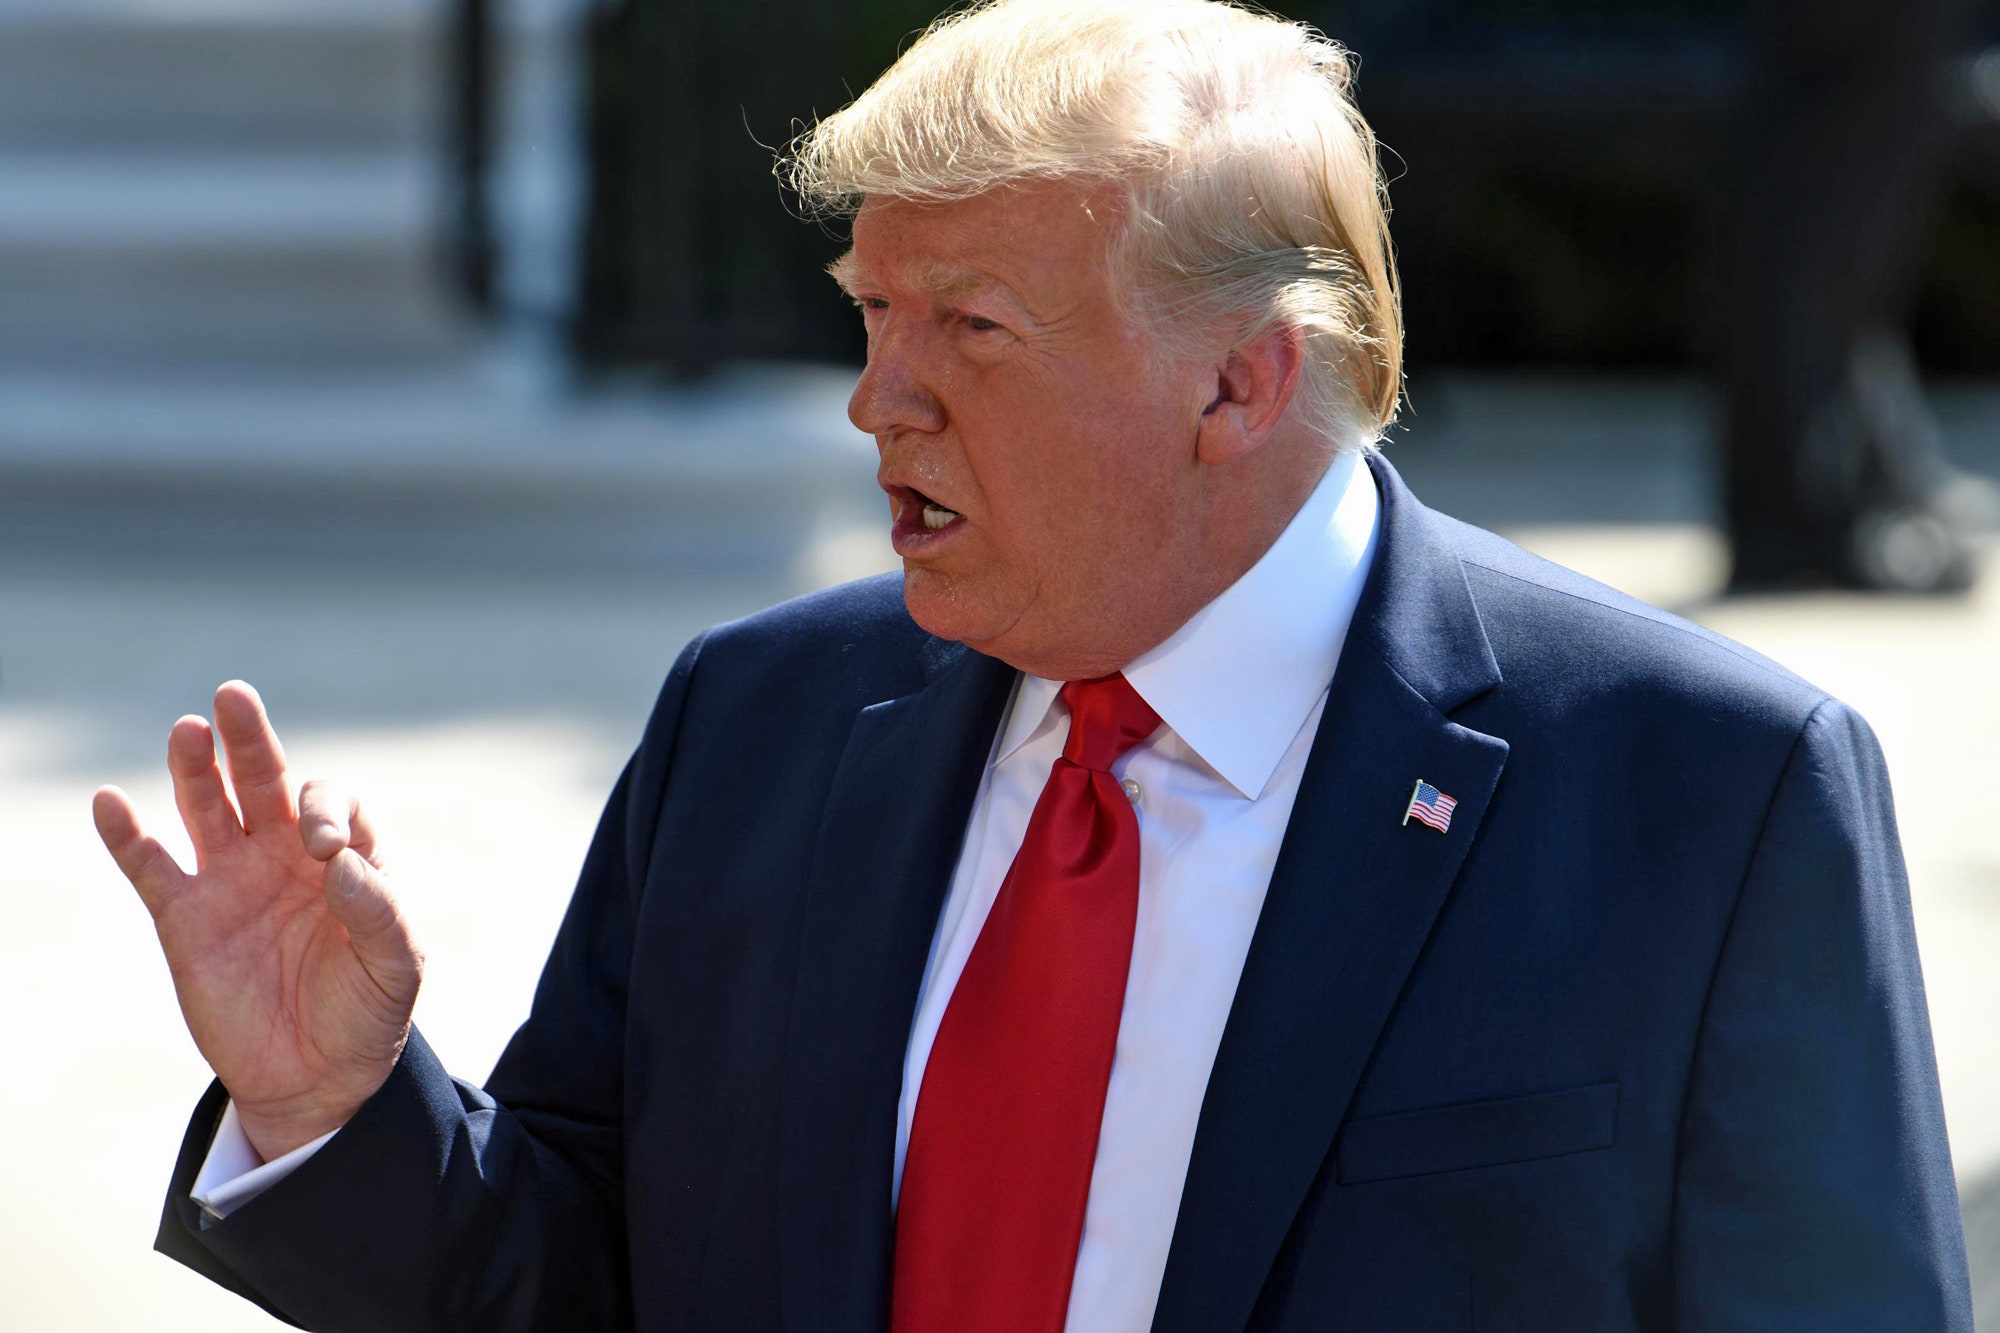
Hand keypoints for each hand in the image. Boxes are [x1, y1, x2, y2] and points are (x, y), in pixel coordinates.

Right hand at [93, 681, 422, 1161]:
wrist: (317, 1078)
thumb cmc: (367, 1012)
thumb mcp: (395, 966)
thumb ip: (377, 912)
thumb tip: (338, 863)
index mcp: (344, 857)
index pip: (330, 803)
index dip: (325, 811)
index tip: (323, 850)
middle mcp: (283, 856)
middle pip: (264, 780)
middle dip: (250, 740)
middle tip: (234, 697)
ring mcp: (231, 881)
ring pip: (207, 807)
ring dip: (195, 769)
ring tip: (188, 730)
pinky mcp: (185, 917)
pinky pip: (150, 865)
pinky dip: (127, 834)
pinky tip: (110, 801)